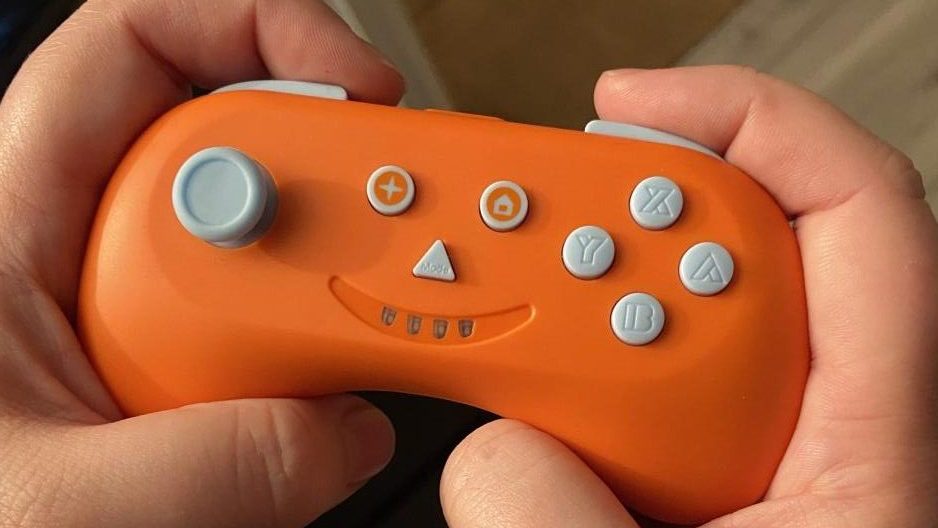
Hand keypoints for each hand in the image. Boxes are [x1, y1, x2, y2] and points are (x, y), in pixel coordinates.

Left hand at [0, 0, 402, 525]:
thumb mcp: (56, 503)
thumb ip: (205, 466)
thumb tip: (346, 429)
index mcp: (19, 230)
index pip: (137, 50)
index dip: (257, 32)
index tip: (356, 87)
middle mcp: (100, 250)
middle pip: (243, 141)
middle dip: (336, 169)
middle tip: (399, 223)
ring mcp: (158, 309)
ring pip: (281, 243)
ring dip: (345, 278)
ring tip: (389, 322)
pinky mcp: (197, 369)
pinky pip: (293, 331)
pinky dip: (341, 351)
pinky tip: (350, 388)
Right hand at [440, 66, 937, 527]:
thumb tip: (491, 453)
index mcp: (879, 444)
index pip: (853, 211)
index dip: (747, 124)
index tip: (628, 109)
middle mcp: (824, 423)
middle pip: (734, 250)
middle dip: (623, 226)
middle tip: (531, 236)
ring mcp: (757, 455)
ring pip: (660, 333)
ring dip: (577, 326)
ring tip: (507, 342)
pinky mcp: (701, 490)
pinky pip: (619, 404)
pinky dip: (564, 392)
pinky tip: (526, 426)